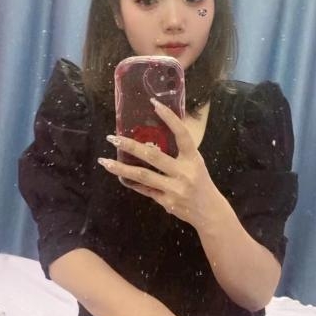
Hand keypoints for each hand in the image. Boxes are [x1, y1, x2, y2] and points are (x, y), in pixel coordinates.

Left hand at [98, 99, 220, 227]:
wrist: (210, 212)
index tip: (154, 104)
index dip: (170, 118)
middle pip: (153, 156)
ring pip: (143, 176)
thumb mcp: (196, 163)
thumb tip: (158, 132)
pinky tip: (120, 176)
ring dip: (121, 168)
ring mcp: (174, 188)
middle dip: (130, 146)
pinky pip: (145, 190)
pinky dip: (132, 183)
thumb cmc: (201, 183)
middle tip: (112, 137)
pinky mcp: (167, 201)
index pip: (182, 134)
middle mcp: (184, 172)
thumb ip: (180, 152)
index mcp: (193, 158)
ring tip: (105, 161)